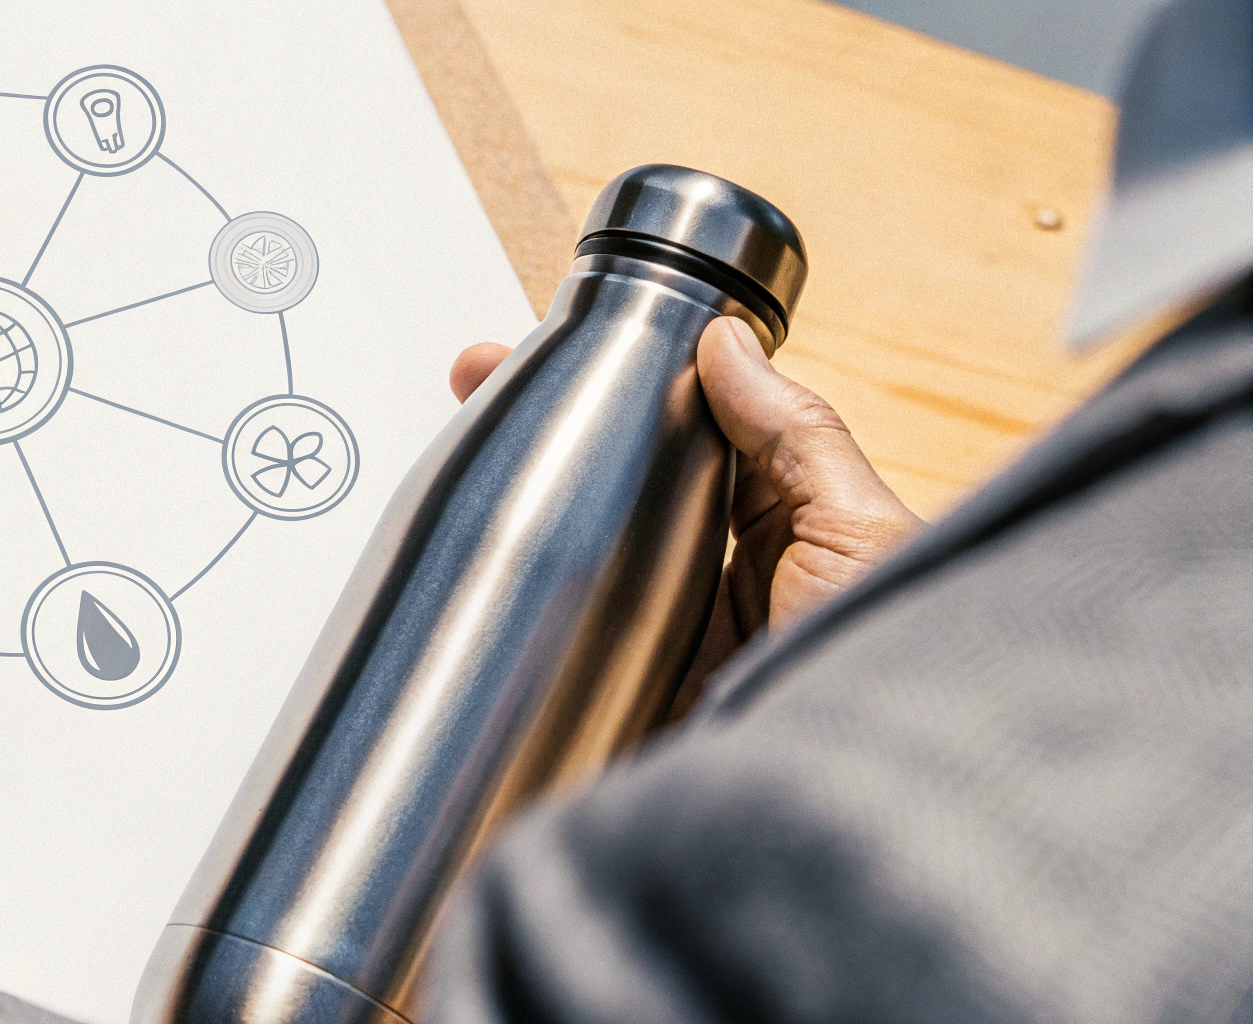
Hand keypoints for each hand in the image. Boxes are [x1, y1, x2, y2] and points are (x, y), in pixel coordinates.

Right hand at [450, 316, 921, 699]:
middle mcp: (710, 592)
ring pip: (572, 575)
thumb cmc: (888, 671)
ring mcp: (659, 654)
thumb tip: (725, 343)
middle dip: (541, 439)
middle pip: (611, 497)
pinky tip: (465, 578)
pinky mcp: (617, 713)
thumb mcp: (857, 530)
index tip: (555, 345)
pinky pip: (551, 661)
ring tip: (456, 459)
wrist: (847, 812)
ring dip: (513, 529)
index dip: (619, 389)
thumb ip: (794, 435)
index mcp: (769, 537)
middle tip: (474, 377)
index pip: (680, 440)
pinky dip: (508, 629)